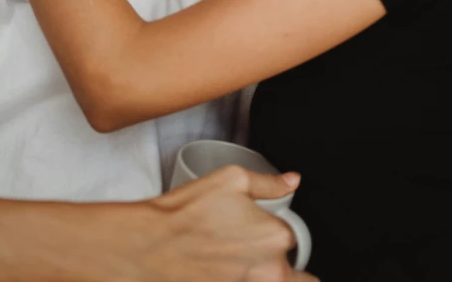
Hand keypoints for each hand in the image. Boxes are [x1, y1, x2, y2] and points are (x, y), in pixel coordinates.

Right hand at [150, 165, 317, 280]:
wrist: (149, 245)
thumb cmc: (187, 212)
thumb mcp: (232, 179)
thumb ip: (269, 183)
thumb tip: (292, 181)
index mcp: (275, 238)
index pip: (298, 240)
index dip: (282, 233)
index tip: (265, 231)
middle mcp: (268, 273)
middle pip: (301, 278)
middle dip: (288, 268)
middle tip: (260, 254)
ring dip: (267, 276)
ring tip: (240, 261)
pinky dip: (243, 280)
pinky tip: (226, 270)